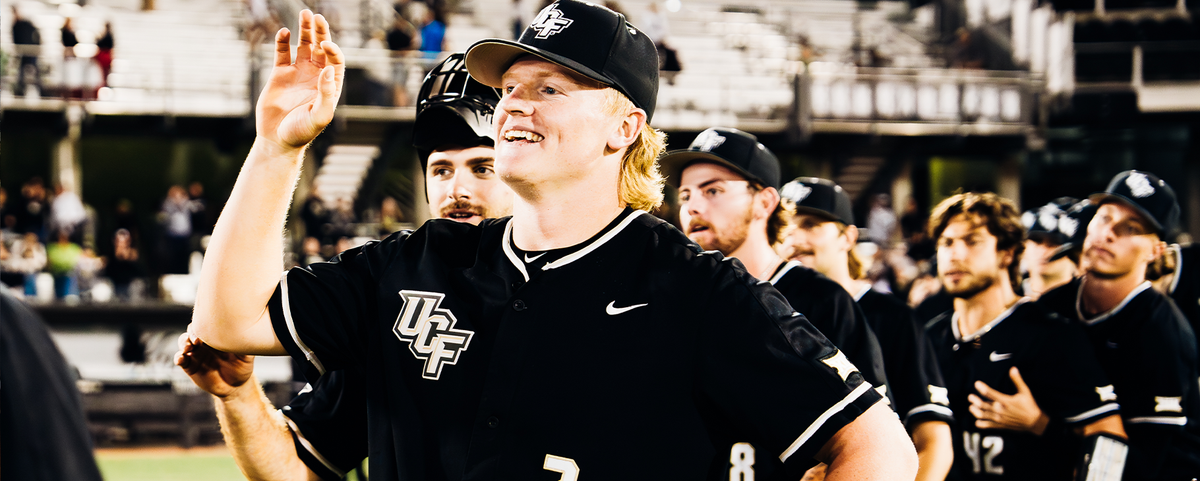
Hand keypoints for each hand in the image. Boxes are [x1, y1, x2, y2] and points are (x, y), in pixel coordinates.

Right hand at [174, 330, 255, 397]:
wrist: (235, 386)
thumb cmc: (242, 367)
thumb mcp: (246, 355)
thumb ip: (246, 344)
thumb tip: (253, 333)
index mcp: (217, 336)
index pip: (207, 324)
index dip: (205, 324)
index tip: (208, 329)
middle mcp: (204, 343)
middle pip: (192, 331)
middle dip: (192, 333)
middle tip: (196, 340)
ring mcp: (196, 354)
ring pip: (183, 342)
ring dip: (183, 343)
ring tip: (187, 348)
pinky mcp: (190, 366)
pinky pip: (180, 359)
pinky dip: (178, 357)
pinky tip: (181, 359)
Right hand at [256, 10, 344, 150]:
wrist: (277, 140)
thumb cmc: (301, 132)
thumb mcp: (320, 116)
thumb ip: (326, 94)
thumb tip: (328, 68)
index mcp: (330, 84)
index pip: (335, 60)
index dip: (332, 49)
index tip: (325, 44)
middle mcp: (316, 76)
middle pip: (321, 47)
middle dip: (320, 31)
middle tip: (316, 16)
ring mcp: (298, 73)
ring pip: (303, 45)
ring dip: (304, 30)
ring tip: (304, 14)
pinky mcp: (279, 74)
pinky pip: (282, 53)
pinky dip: (282, 41)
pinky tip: (284, 32)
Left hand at [968, 367, 1049, 434]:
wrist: (1034, 423)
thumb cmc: (1029, 406)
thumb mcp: (1025, 392)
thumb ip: (1017, 380)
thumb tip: (1013, 369)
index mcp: (1005, 401)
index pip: (990, 393)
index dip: (982, 388)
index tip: (976, 384)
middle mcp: (1000, 410)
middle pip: (983, 405)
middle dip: (975, 400)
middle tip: (970, 396)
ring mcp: (999, 419)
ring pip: (982, 415)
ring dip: (975, 411)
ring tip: (971, 407)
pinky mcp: (999, 425)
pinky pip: (986, 425)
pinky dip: (980, 423)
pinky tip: (977, 420)